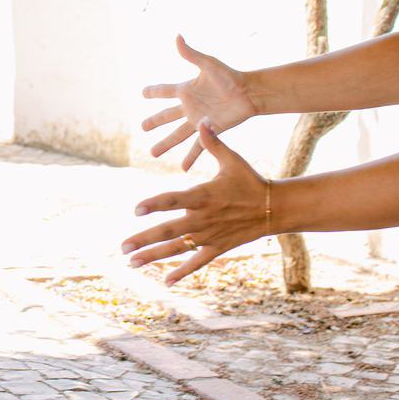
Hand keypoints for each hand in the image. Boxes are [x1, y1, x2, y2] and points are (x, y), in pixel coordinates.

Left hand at [122, 120, 269, 284]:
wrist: (276, 208)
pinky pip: (197, 263)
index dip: (154, 204)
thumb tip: (201, 119)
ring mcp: (209, 236)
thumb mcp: (232, 159)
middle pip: (168, 231)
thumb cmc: (250, 181)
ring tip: (131, 262)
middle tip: (122, 246)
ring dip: (153, 256)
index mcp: (203, 196)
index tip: (135, 210)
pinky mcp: (218, 247)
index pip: (173, 200)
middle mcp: (203, 218)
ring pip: (177, 249)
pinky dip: (182, 272)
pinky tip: (165, 280)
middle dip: (144, 239)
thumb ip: (212, 141)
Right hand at [142, 35, 256, 169]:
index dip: (153, 91)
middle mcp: (190, 107)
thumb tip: (177, 36)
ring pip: (177, 135)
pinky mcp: (210, 131)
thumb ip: (191, 54)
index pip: (164, 91)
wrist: (250, 93)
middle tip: (142, 127)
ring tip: (153, 154)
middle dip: (154, 122)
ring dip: (165, 144)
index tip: (142, 92)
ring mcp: (199, 121)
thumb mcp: (208, 64)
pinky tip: (183, 168)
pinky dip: (190, 157)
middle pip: (166, 116)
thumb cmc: (231, 76)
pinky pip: (197, 147)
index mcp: (186, 90)